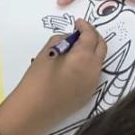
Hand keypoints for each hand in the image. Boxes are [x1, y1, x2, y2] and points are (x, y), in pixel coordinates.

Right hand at [0, 20, 106, 134]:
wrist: (32, 112)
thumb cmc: (36, 80)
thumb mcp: (46, 53)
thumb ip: (61, 41)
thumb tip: (69, 40)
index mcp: (84, 57)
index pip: (91, 35)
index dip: (85, 26)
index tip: (78, 22)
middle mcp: (94, 70)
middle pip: (101, 47)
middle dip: (93, 37)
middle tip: (80, 32)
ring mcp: (93, 83)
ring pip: (98, 61)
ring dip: (91, 51)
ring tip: (75, 49)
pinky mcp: (88, 94)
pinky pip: (93, 74)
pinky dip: (88, 65)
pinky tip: (73, 66)